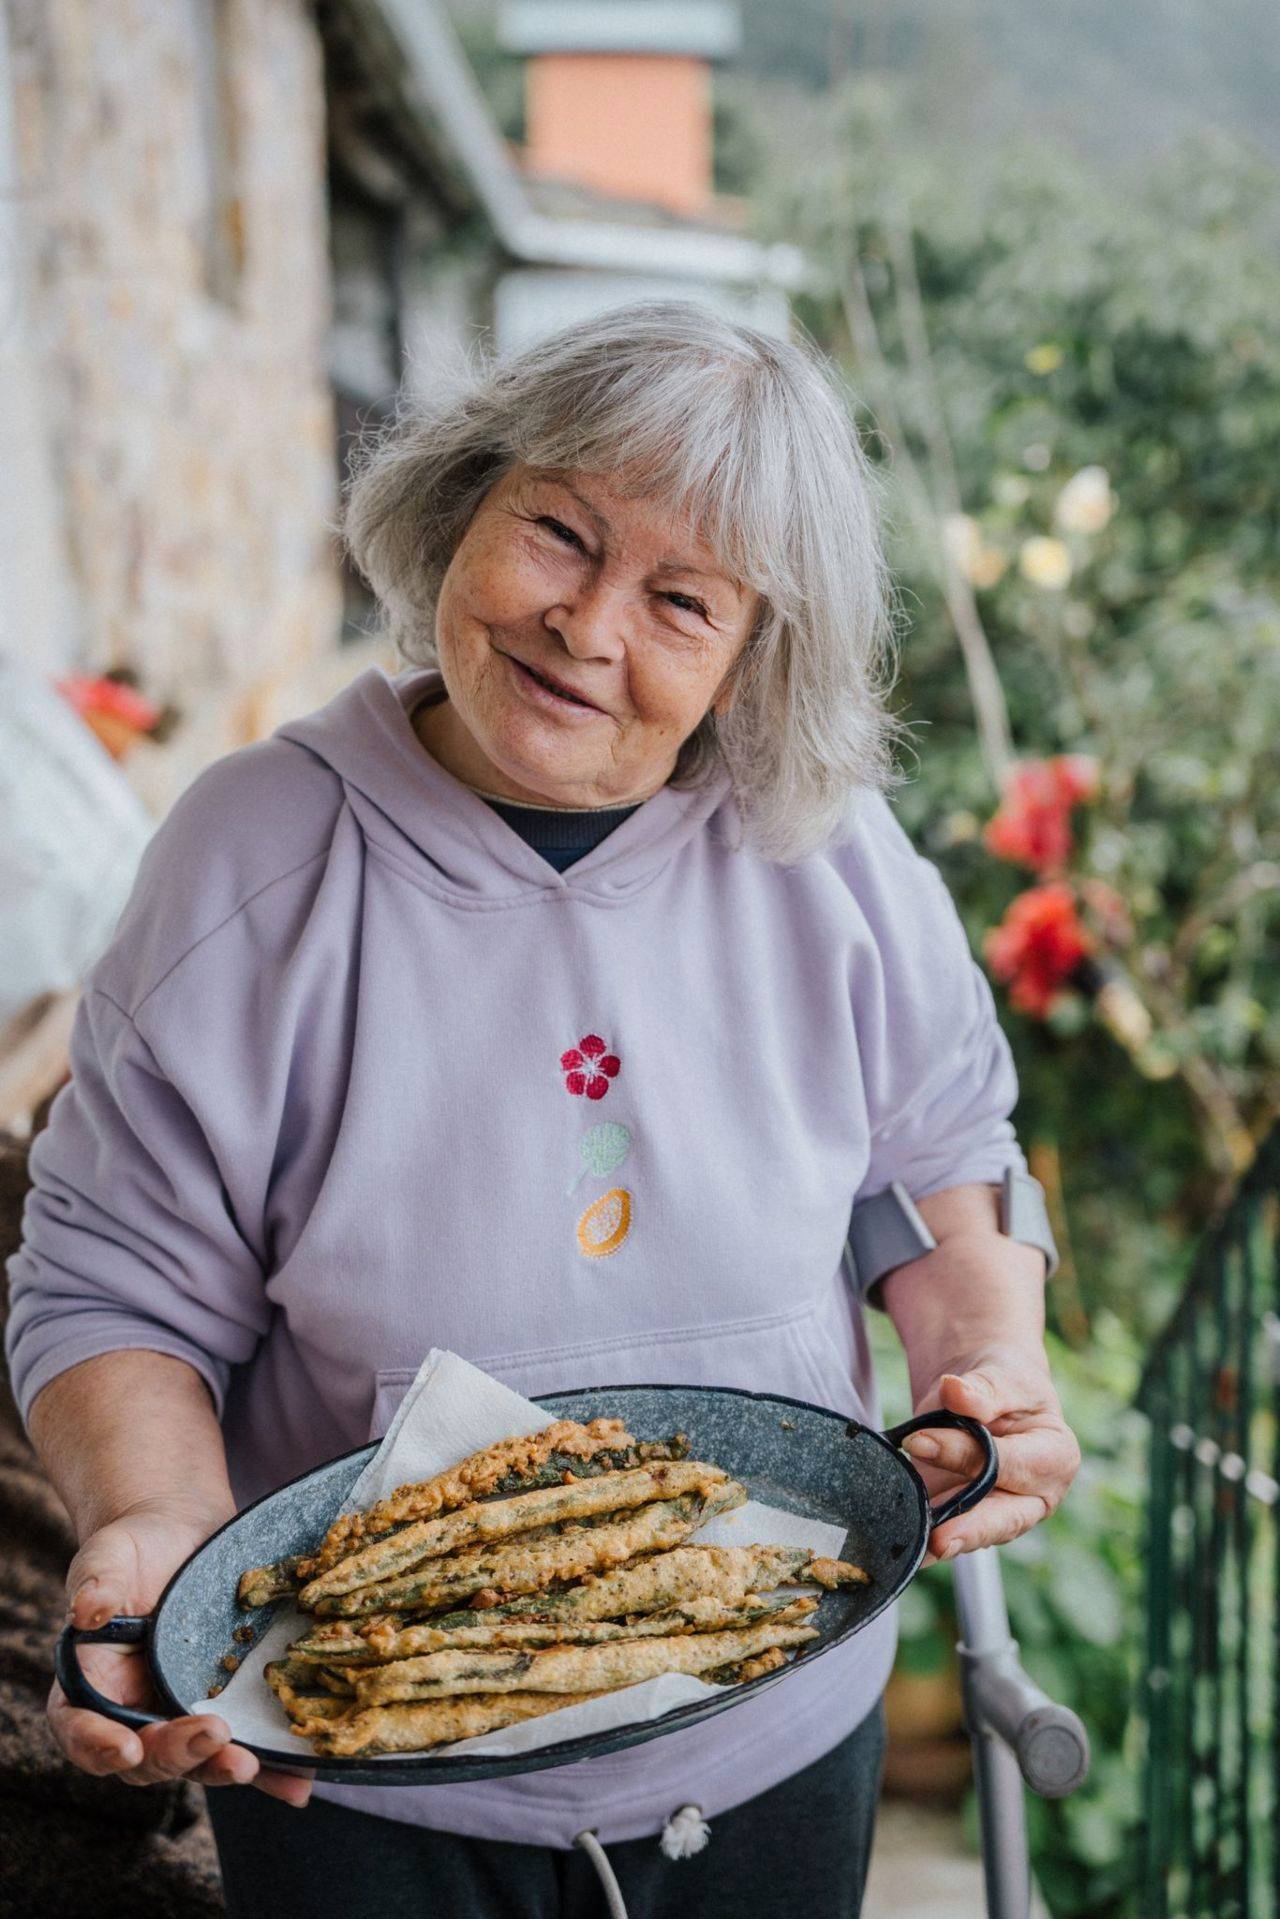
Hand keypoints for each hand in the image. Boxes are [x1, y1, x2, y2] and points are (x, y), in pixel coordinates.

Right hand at [52, 1501, 311, 1806]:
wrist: (184, 1531)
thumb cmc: (135, 1546)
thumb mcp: (109, 1555)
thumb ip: (96, 1582)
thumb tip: (84, 1612)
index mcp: (89, 1687)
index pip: (80, 1731)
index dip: (98, 1747)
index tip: (127, 1747)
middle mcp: (133, 1712)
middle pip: (145, 1755)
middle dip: (177, 1754)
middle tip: (215, 1737)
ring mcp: (180, 1713)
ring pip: (196, 1760)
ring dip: (223, 1768)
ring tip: (253, 1765)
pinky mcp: (225, 1706)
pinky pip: (244, 1744)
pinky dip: (271, 1769)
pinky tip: (299, 1779)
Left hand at [901, 1346, 1080, 1564]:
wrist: (988, 1392)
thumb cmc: (1005, 1381)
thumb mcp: (1001, 1376)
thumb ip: (981, 1390)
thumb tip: (954, 1390)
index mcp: (1055, 1457)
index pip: (1010, 1463)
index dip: (965, 1455)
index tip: (918, 1442)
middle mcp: (1034, 1496)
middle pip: (1003, 1518)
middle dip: (970, 1530)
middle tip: (938, 1541)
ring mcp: (1001, 1513)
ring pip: (972, 1532)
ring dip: (942, 1540)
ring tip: (911, 1550)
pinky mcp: (968, 1519)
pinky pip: (947, 1532)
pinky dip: (924, 1541)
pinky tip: (902, 1552)